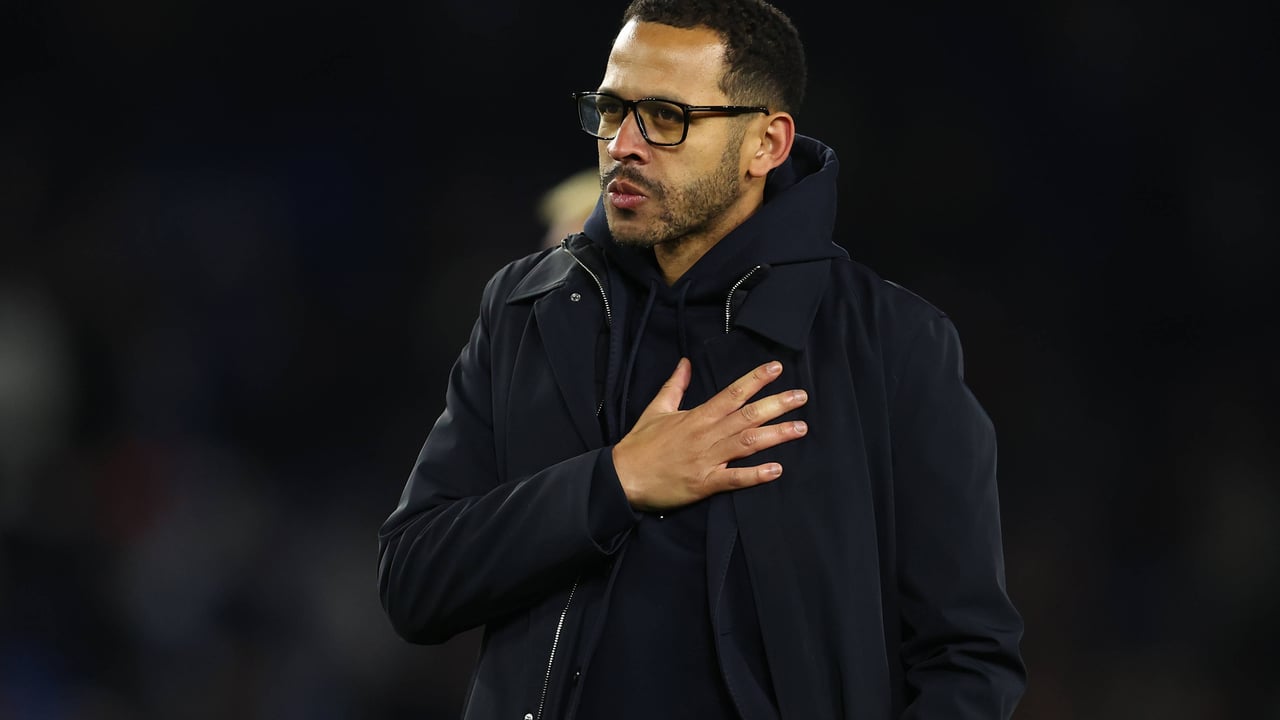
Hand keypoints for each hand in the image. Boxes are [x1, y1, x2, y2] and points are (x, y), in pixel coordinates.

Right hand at [611, 358, 808, 511]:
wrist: (623, 478)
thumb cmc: (640, 444)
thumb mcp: (656, 409)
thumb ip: (674, 386)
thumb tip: (684, 363)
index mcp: (697, 416)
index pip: (732, 393)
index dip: (756, 379)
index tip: (777, 368)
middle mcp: (706, 435)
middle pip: (748, 415)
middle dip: (777, 404)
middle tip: (802, 396)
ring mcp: (707, 460)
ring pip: (747, 443)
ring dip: (776, 435)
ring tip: (800, 428)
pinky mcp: (704, 484)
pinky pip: (734, 478)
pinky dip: (755, 475)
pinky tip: (777, 470)